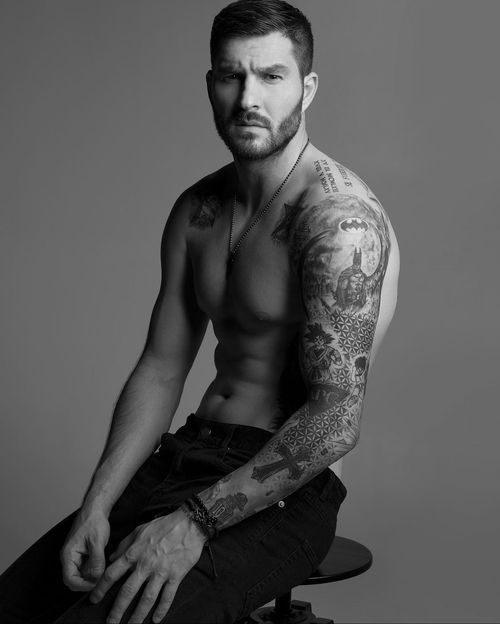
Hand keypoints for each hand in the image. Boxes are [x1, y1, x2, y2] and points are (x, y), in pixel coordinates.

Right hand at [60, 508, 109, 590]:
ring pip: (80, 574)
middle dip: (86, 582)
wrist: (95, 509)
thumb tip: (96, 578)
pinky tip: (101, 566)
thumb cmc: (94, 522)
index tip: (94, 584)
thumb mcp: (97, 542)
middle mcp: (69, 557)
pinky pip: (84, 568)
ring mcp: (75, 556)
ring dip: (90, 576)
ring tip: (102, 572)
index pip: (69, 579)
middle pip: (73, 579)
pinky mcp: (81, 554)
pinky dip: (92, 570)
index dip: (82, 585)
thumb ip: (96, 561)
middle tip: (100, 580)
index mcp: (68, 555)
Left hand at [89, 509, 205, 623]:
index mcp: (134, 553)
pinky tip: (155, 620)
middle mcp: (146, 565)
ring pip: (146, 599)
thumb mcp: (139, 530)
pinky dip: (161, 610)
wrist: (189, 523)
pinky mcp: (176, 576)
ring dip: (138, 615)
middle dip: (117, 610)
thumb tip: (112, 557)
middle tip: (110, 623)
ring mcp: (161, 572)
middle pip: (127, 592)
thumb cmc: (164, 525)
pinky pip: (167, 597)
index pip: (112, 574)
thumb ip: (124, 545)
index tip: (94, 599)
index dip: (101, 588)